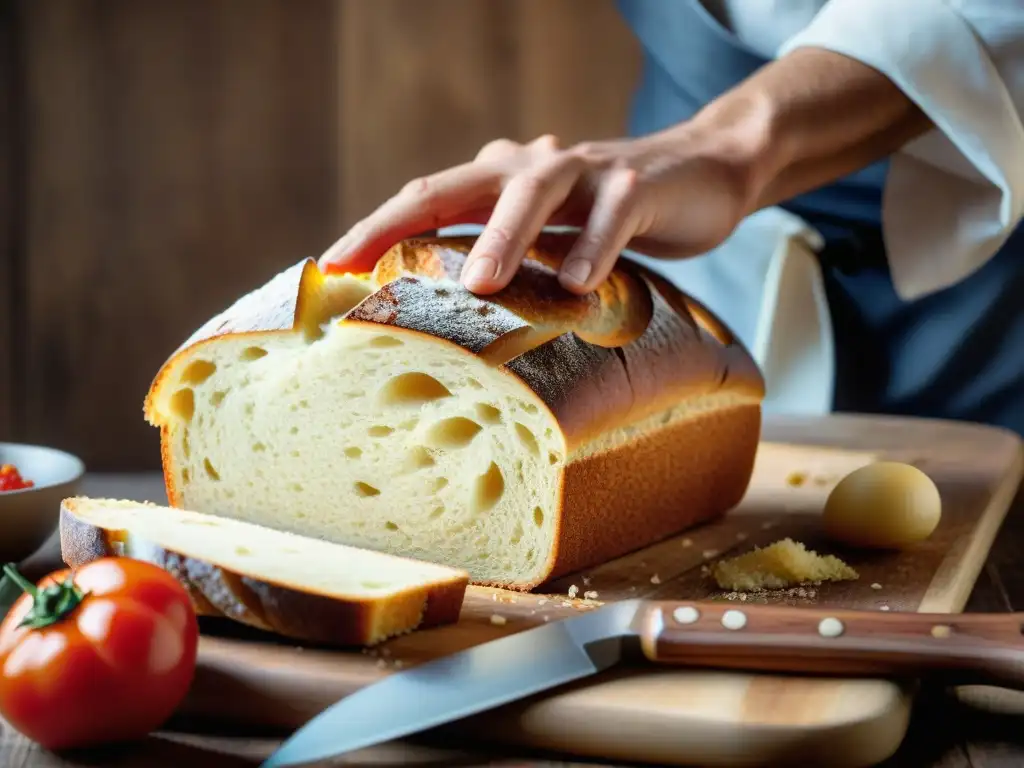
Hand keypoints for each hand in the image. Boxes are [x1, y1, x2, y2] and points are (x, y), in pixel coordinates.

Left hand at [319, 128, 761, 294]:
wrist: (706, 170)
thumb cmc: (611, 218)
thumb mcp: (551, 237)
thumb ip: (508, 259)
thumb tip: (450, 323)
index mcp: (502, 180)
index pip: (427, 198)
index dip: (377, 228)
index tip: (330, 266)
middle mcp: (534, 167)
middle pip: (458, 185)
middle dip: (404, 222)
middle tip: (362, 266)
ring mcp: (588, 172)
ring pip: (535, 190)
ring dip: (504, 236)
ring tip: (480, 284)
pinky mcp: (640, 186)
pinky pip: (613, 213)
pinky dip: (596, 244)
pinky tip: (582, 284)